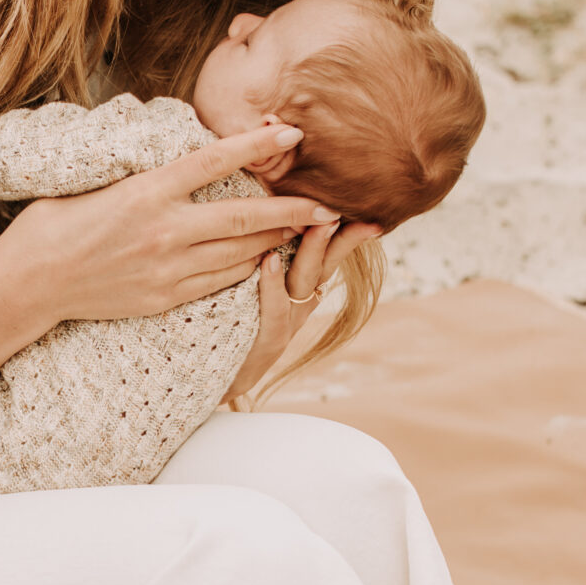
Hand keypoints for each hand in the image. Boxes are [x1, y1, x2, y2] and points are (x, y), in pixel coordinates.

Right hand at [0, 122, 342, 328]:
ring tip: (304, 232)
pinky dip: (246, 270)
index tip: (293, 136)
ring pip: (240, 254)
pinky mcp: (165, 297)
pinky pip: (219, 283)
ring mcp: (167, 268)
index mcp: (147, 190)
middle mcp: (164, 230)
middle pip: (245, 218)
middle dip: (293, 212)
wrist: (32, 282)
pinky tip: (263, 261)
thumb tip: (176, 151)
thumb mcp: (97, 181)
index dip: (258, 147)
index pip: (215, 161)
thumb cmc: (55, 222)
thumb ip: (144, 171)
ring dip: (275, 242)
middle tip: (328, 206)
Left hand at [225, 218, 381, 398]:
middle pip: (326, 263)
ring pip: (305, 280)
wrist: (218, 376)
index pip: (331, 255)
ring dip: (313, 250)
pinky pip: (274, 307)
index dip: (349, 234)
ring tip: (320, 222)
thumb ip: (269, 253)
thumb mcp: (256, 286)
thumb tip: (271, 216)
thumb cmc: (233, 322)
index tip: (367, 212)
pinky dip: (272, 283)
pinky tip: (270, 259)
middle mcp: (301, 304)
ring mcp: (287, 322)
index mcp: (303, 289)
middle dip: (341, 237)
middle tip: (347, 208)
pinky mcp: (267, 339)